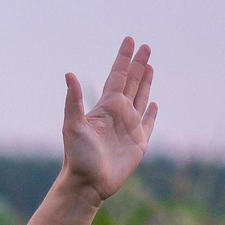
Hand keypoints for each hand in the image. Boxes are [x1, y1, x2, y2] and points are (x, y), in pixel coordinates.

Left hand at [60, 38, 157, 202]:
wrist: (87, 184)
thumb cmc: (77, 157)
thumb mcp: (73, 126)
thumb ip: (73, 101)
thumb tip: (69, 74)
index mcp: (105, 107)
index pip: (117, 76)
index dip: (124, 58)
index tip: (130, 40)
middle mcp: (118, 114)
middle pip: (132, 82)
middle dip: (139, 64)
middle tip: (146, 46)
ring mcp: (129, 127)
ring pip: (141, 98)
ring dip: (146, 82)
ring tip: (150, 66)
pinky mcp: (138, 143)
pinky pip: (148, 123)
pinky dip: (153, 113)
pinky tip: (155, 104)